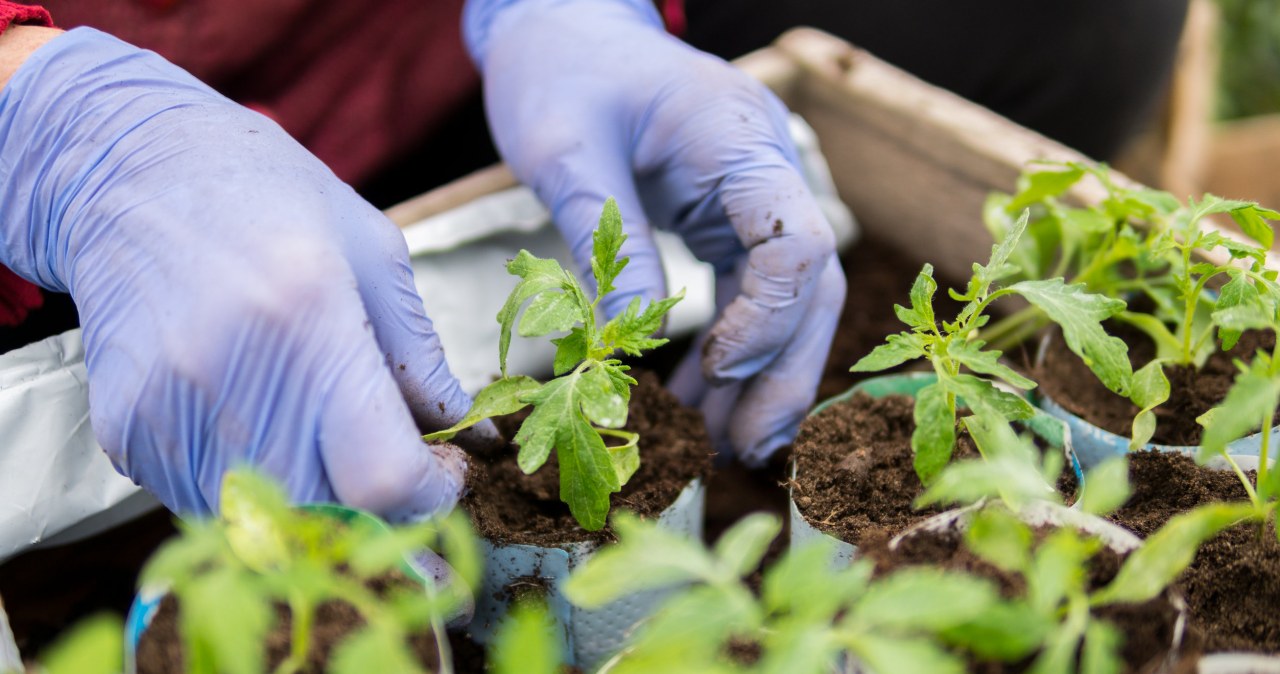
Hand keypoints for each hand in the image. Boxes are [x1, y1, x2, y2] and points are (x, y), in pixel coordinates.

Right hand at [0, 28, 487, 520]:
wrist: (132, 170)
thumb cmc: (270, 199)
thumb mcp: (375, 253)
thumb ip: (423, 357)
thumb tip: (472, 438)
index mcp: (309, 317)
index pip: (382, 477)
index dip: (429, 496)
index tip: (442, 470)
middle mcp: (228, 371)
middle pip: (328, 514)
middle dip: (380, 507)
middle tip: (392, 456)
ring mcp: (166, 408)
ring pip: (268, 523)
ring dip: (315, 502)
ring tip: (321, 428)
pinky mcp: (124, 431)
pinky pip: (207, 501)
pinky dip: (254, 484)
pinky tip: (261, 420)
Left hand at [465, 0, 845, 465]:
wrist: (562, 29)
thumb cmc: (560, 74)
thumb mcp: (566, 154)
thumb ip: (608, 245)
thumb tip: (634, 344)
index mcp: (738, 137)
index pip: (795, 242)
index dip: (767, 320)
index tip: (715, 374)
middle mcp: (766, 165)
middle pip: (810, 284)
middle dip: (783, 371)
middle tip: (745, 450)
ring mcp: (754, 190)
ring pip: (790, 297)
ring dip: (762, 373)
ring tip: (720, 445)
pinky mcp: (730, 214)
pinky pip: (751, 289)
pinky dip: (731, 347)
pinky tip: (701, 399)